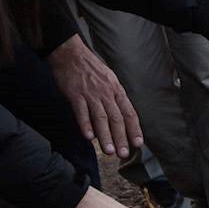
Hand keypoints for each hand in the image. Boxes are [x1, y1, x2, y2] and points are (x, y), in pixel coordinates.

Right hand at [47, 34, 141, 156]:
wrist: (70, 53)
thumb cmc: (90, 68)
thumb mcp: (109, 80)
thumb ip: (113, 98)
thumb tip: (118, 118)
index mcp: (116, 90)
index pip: (129, 112)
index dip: (134, 129)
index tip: (138, 143)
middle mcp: (106, 93)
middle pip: (116, 118)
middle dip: (121, 138)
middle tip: (124, 154)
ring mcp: (91, 94)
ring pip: (101, 118)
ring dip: (106, 136)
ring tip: (109, 151)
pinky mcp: (75, 94)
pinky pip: (82, 112)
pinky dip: (86, 125)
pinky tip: (89, 138)